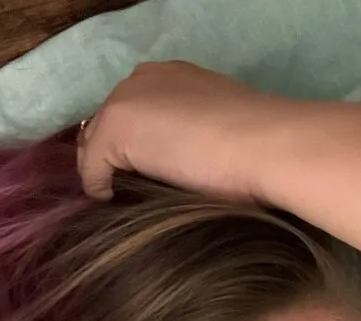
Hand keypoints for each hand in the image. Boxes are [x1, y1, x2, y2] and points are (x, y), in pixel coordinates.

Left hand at [76, 61, 292, 201]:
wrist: (268, 147)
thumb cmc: (260, 149)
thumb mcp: (224, 135)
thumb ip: (196, 139)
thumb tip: (183, 172)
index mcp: (175, 77)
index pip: (138, 110)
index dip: (138, 144)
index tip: (145, 176)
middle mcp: (146, 79)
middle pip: (110, 123)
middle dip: (117, 158)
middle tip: (128, 194)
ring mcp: (127, 101)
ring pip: (97, 144)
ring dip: (108, 173)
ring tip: (124, 203)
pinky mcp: (116, 129)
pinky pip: (91, 167)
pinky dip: (99, 188)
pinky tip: (117, 204)